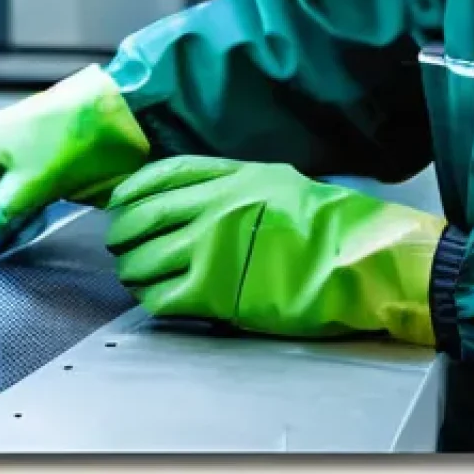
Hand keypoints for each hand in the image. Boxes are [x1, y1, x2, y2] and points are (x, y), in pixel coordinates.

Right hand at [0, 65, 149, 258]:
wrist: (120, 111)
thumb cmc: (73, 138)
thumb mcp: (31, 185)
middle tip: (2, 242)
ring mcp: (6, 150)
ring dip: (4, 218)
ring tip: (25, 227)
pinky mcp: (30, 158)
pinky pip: (12, 191)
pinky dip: (20, 208)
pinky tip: (35, 217)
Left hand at [106, 155, 444, 344]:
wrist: (355, 259)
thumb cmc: (324, 222)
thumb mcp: (275, 180)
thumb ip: (229, 182)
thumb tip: (189, 193)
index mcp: (229, 175)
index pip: (162, 175)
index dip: (132, 188)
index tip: (118, 199)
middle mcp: (212, 206)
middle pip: (144, 215)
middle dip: (123, 229)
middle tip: (118, 239)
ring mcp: (210, 247)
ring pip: (144, 257)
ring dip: (131, 267)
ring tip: (133, 272)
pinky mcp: (214, 290)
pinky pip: (161, 296)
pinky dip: (149, 297)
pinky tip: (152, 296)